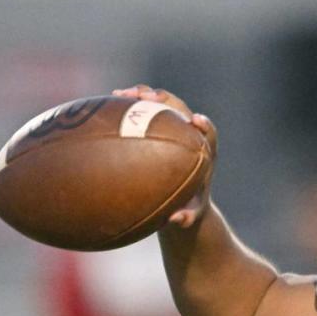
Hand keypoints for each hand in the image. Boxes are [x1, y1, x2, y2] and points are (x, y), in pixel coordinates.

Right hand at [112, 84, 217, 227]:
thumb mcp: (190, 216)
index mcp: (203, 152)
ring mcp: (173, 127)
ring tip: (120, 95)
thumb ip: (187, 218)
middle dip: (164, 100)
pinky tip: (107, 102)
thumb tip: (178, 220)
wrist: (184, 199)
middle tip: (145, 97)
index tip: (195, 121)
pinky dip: (129, 106)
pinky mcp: (158, 126)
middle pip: (181, 109)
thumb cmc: (189, 208)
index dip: (204, 125)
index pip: (209, 133)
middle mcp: (190, 134)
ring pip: (161, 104)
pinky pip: (143, 111)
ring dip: (143, 96)